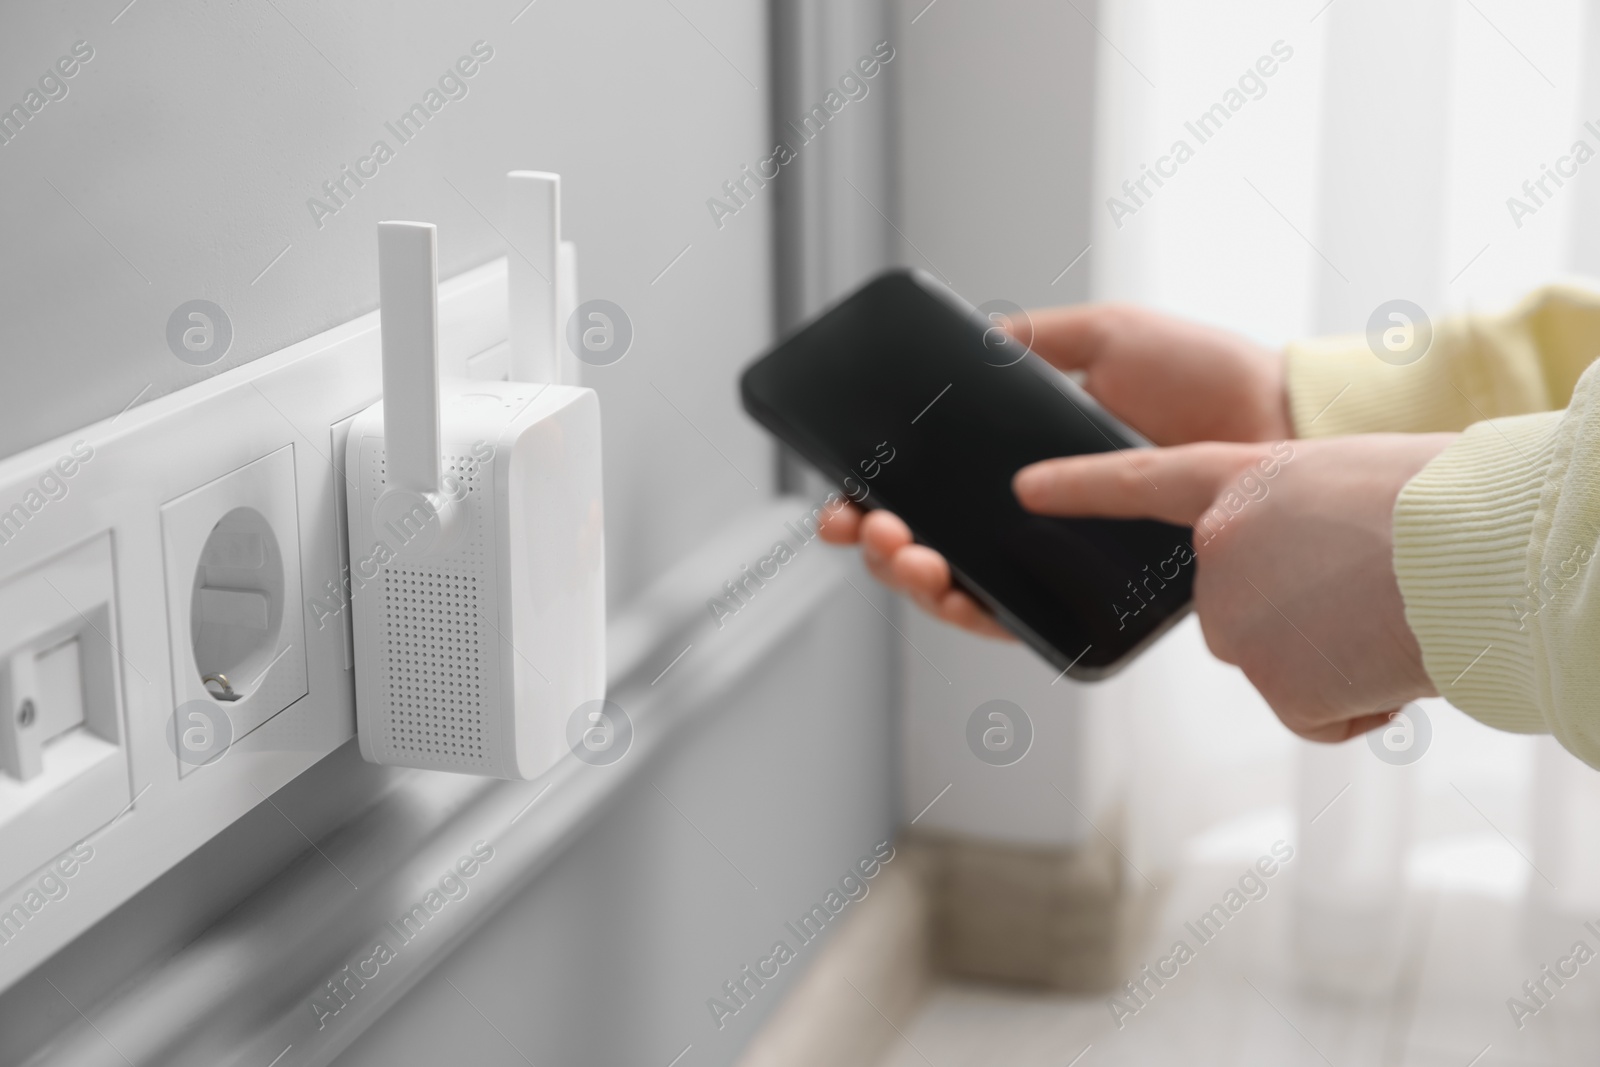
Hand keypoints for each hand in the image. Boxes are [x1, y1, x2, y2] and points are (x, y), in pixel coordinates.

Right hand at [819, 303, 1289, 636]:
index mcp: (1021, 459)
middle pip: (926, 546)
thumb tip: (977, 338)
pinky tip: (951, 590)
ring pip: (959, 591)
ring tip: (902, 550)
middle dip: (877, 542)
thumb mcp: (1108, 336)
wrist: (1277, 422)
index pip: (927, 488)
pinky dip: (975, 613)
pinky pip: (1020, 623)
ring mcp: (1057, 563)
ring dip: (911, 578)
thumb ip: (1038, 340)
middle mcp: (1030, 519)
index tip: (842, 496)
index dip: (872, 498)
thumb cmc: (1206, 376)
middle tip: (869, 525)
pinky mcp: (1096, 601)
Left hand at [1012, 433, 1452, 740]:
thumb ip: (1300, 521)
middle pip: (1241, 605)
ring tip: (1390, 619)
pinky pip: (1319, 710)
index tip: (1027, 488)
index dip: (1084, 486)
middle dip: (1304, 617)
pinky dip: (1360, 702)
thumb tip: (1309, 577)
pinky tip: (1389, 662)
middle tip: (1369, 595)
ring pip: (1287, 663)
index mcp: (1246, 480)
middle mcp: (1220, 548)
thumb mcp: (1354, 482)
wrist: (1481, 550)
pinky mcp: (1269, 680)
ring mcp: (1236, 615)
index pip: (1144, 482)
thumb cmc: (1449, 504)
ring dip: (1340, 659)